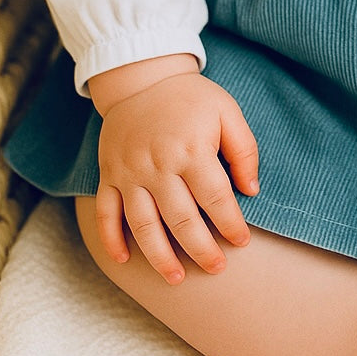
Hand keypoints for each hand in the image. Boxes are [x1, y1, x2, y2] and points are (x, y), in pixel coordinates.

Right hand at [92, 60, 258, 284]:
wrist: (142, 77)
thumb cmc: (191, 98)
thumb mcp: (227, 111)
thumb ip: (244, 149)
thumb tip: (251, 190)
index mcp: (191, 149)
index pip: (216, 198)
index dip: (231, 224)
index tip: (242, 241)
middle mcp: (158, 165)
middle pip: (181, 219)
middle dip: (201, 250)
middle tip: (217, 269)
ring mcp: (129, 172)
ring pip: (143, 225)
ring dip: (159, 256)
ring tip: (176, 278)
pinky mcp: (109, 174)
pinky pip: (106, 212)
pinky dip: (111, 239)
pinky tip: (124, 260)